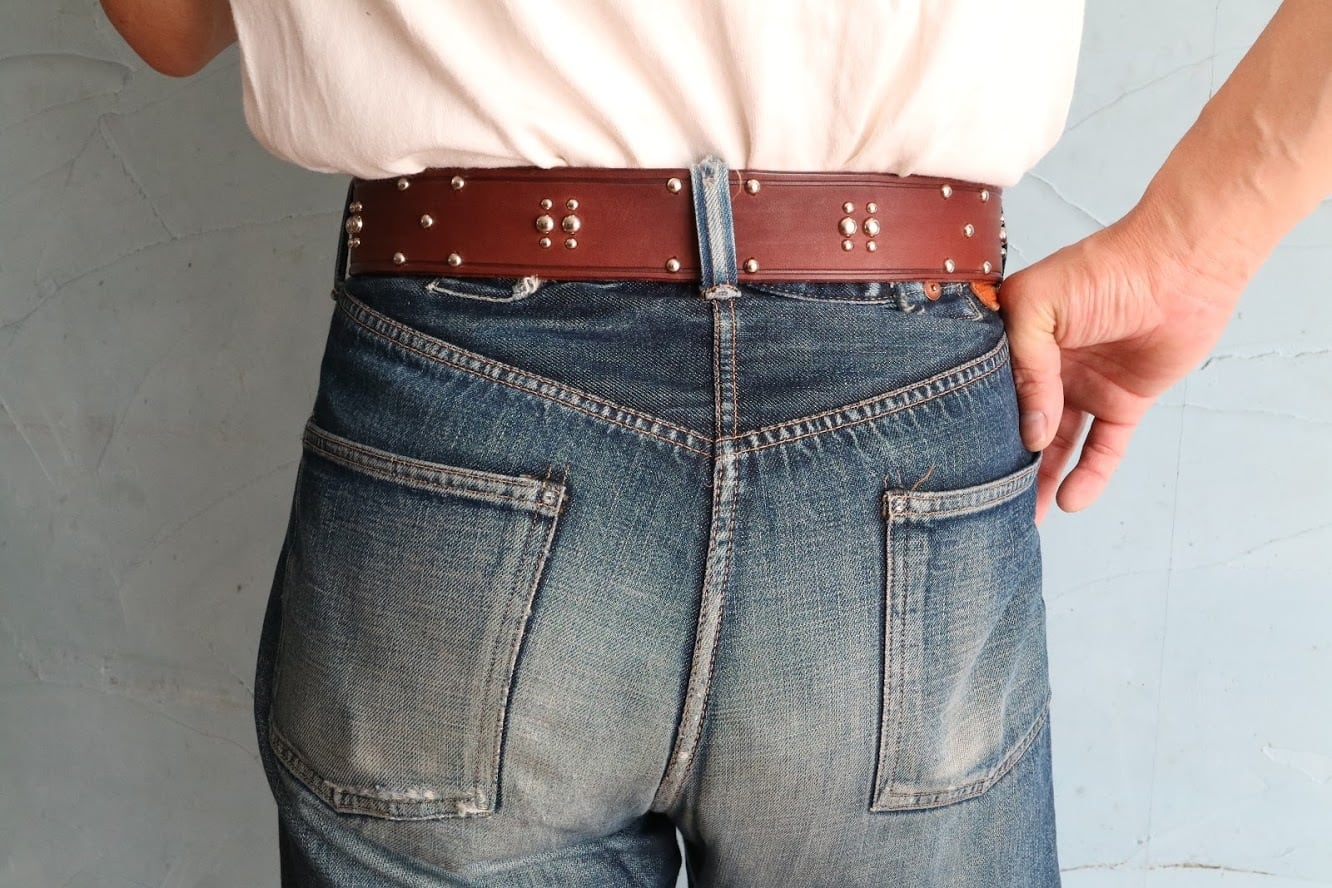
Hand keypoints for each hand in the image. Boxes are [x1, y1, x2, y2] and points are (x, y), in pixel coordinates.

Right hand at [999, 211, 1244, 522]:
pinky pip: (1103, 448)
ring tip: (1024, 517)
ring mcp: (1084, 385)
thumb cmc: (1106, 269)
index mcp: (1014, 336)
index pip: (985, 388)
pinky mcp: (1124, 402)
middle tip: (983, 500)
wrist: (1182, 266)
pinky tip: (1071, 501)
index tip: (956, 457)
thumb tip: (1031, 434)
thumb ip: (1026, 367)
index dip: (971, 421)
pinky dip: (1090, 475)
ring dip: (1042, 480)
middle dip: (1003, 460)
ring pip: (1057, 444)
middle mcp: (1046, 365)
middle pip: (1018, 422)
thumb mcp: (1040, 305)